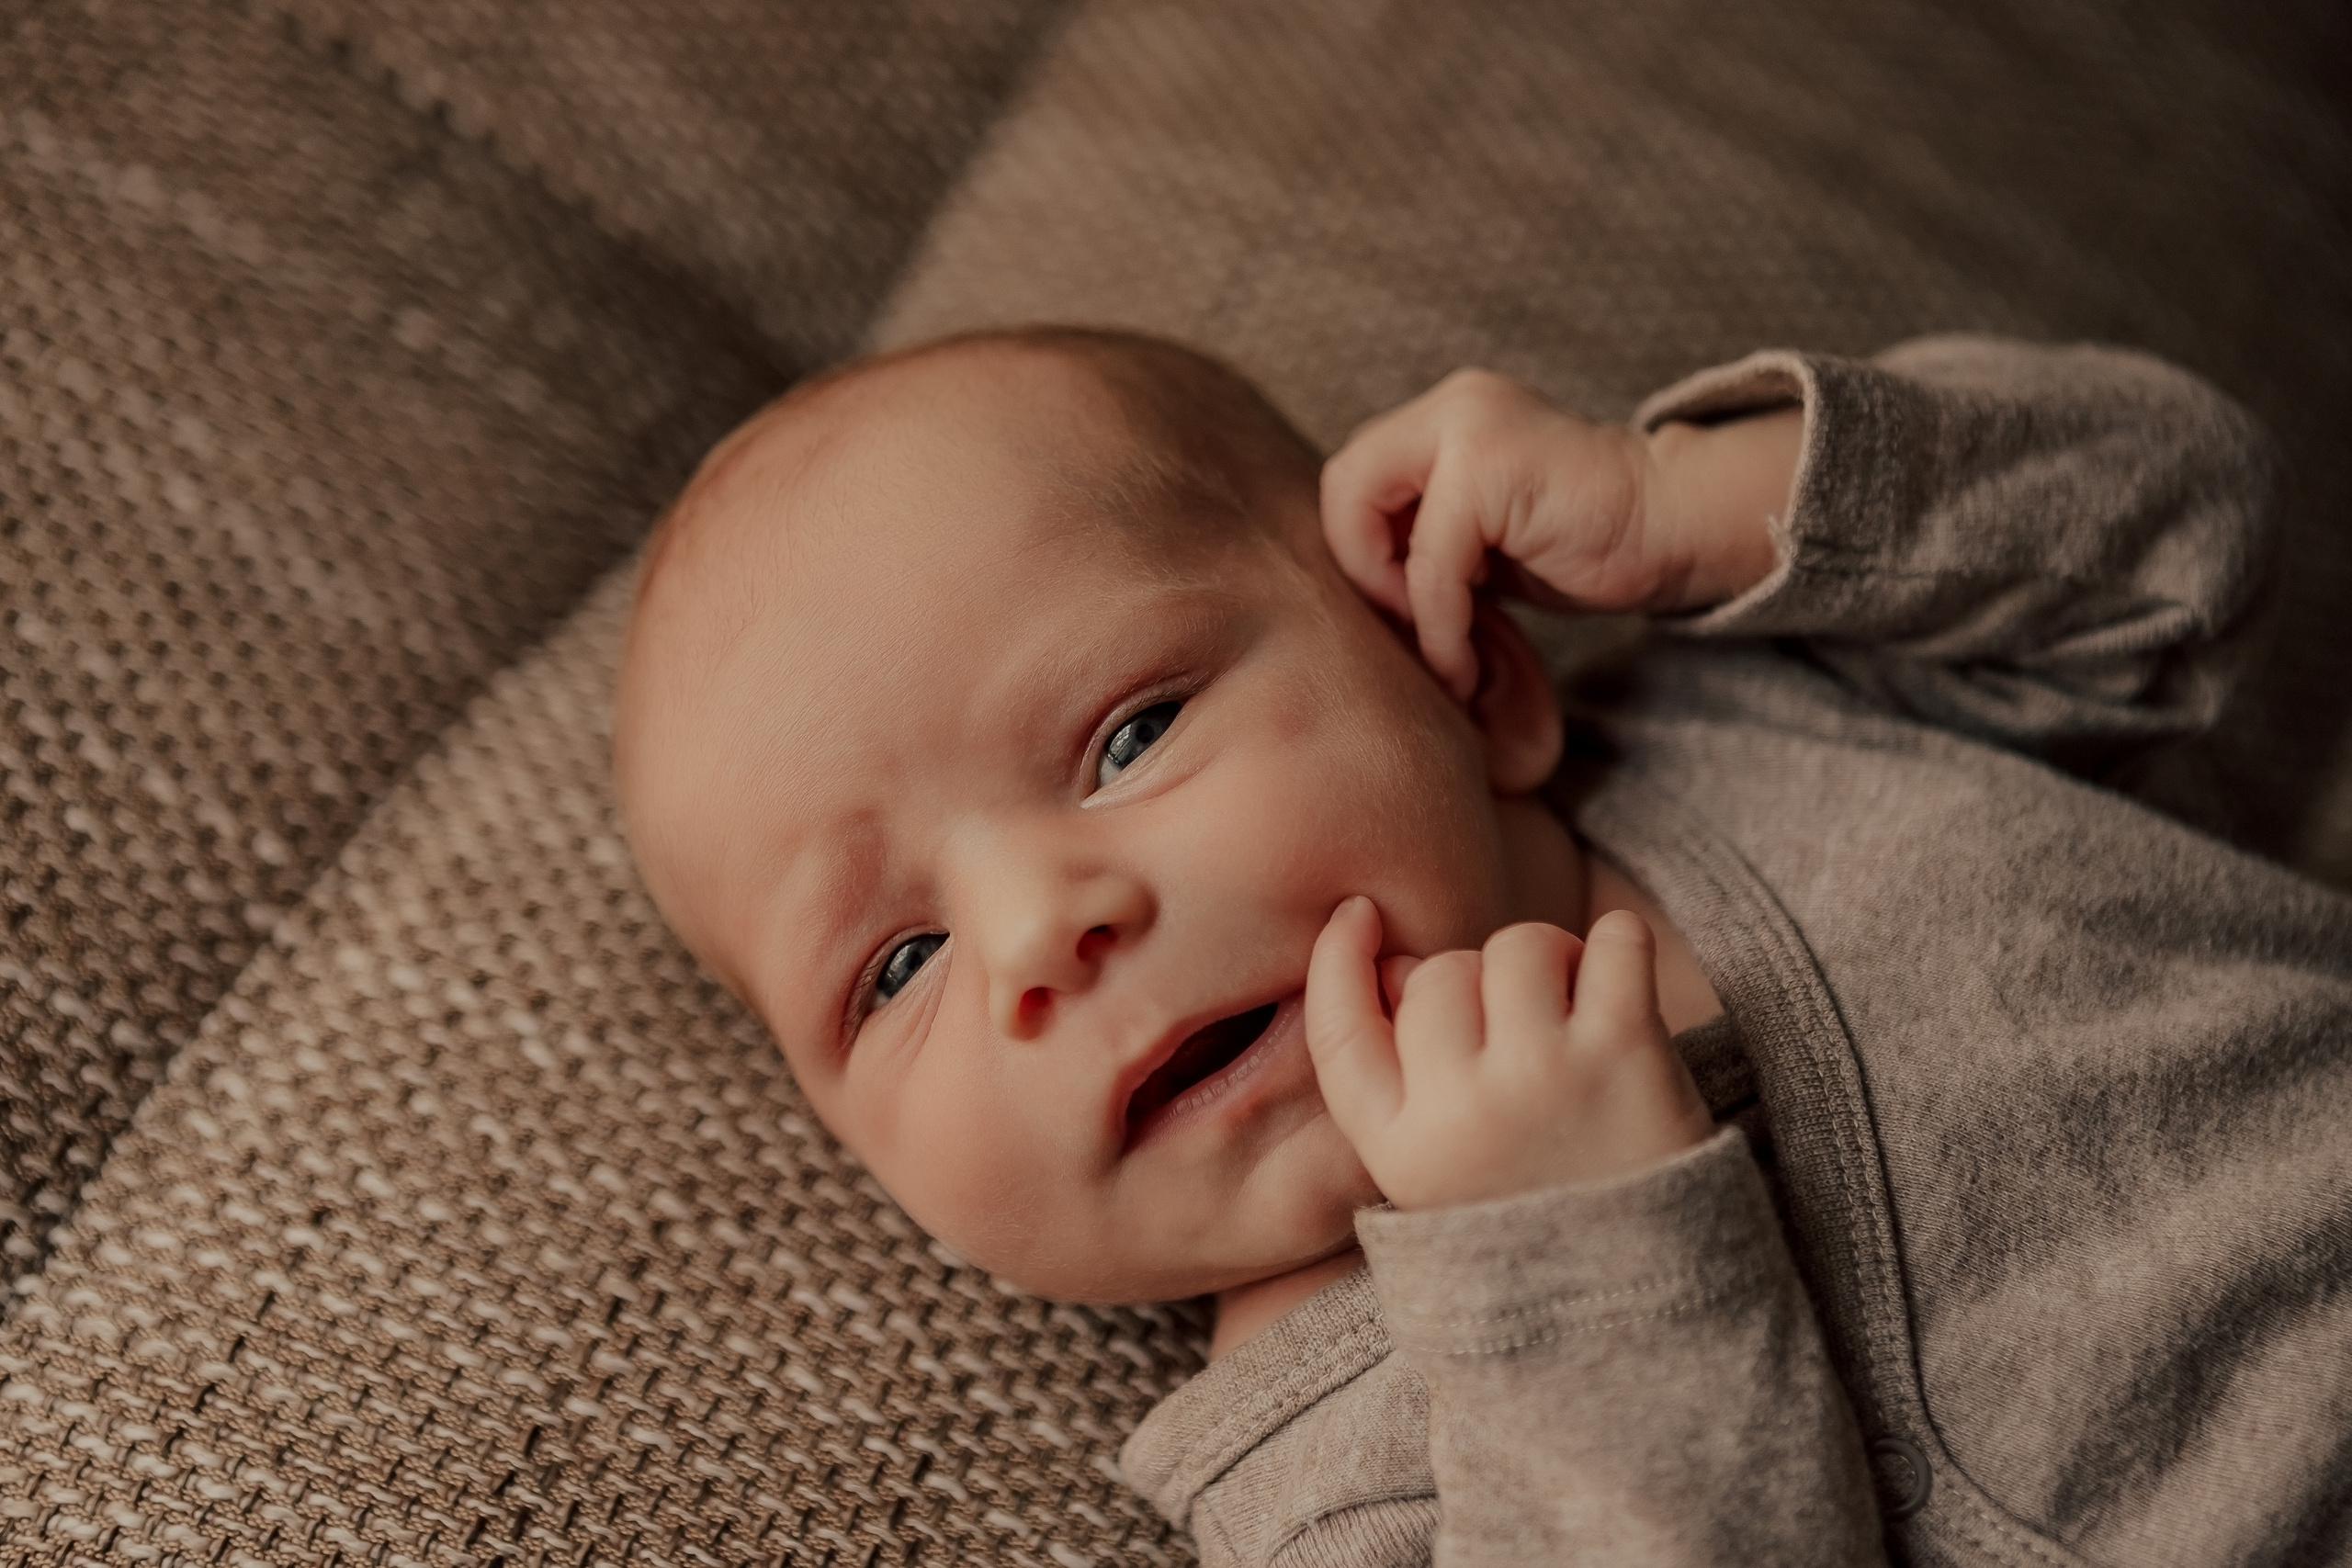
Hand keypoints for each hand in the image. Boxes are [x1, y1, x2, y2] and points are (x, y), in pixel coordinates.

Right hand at [1305, 897, 1714, 1210]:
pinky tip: (1623, 982)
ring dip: (1551, 958)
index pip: (1338, 1031)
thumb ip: (1403, 1082)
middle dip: (1479, 980)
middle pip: (1439, 973)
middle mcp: (1459, 1112)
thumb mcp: (1440, 1178)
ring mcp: (1542, 1079)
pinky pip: (1613, 941)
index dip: (1337, 960)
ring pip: (1519, 944)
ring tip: (1577, 1013)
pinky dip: (1621, 943)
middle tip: (1523, 1026)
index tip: (1358, 915)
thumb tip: (1395, 960)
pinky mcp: (1626, 1055)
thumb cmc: (1540, 1221)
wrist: (1652, 1309)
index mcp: (1399, 1152)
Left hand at [1320, 369, 1791, 701]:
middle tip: (1408, 627)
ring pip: (1372, 517)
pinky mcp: (1489, 465)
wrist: (1674, 527)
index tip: (1401, 611)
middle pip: (1343, 485)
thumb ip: (1418, 541)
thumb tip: (1353, 591)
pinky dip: (1438, 624)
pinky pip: (1430, 562)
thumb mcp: (1479, 540)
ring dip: (1398, 601)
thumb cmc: (1582, 542)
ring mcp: (1469, 425)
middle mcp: (1450, 406)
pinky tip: (1464, 661)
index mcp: (1443, 417)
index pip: (1350, 479)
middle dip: (1363, 569)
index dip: (1357, 549)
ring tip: (1442, 652)